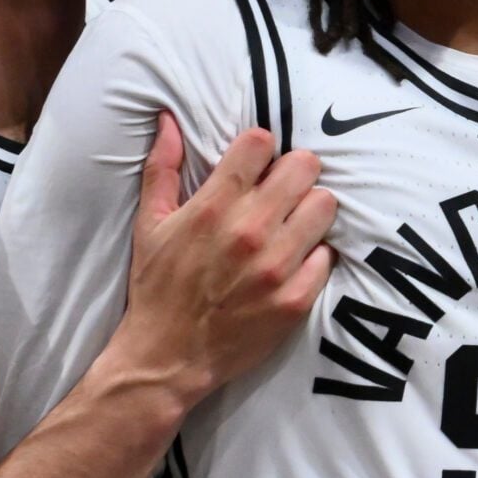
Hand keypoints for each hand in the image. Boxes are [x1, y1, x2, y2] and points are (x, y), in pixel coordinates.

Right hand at [111, 112, 336, 407]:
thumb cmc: (157, 287)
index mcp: (212, 207)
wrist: (168, 357)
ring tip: (293, 224)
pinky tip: (296, 261)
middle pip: (305, 166)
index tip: (256, 165)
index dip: (261, 148)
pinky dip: (315, 255)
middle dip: (295, 172)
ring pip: (324, 206)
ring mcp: (276, 267)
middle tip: (284, 190)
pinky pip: (328, 255)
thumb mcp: (149, 224)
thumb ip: (161, 168)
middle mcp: (248, 231)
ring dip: (311, 209)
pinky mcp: (296, 298)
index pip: (261, 143)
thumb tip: (169, 120)